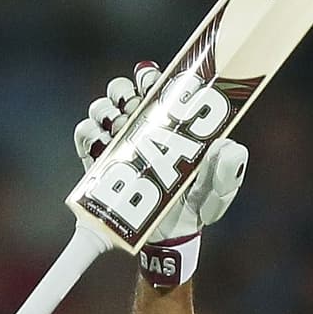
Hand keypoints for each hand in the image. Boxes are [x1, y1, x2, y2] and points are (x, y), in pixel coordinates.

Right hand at [74, 63, 248, 288]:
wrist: (170, 237)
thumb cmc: (198, 206)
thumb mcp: (221, 190)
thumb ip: (228, 169)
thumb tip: (225, 146)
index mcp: (171, 123)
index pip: (156, 86)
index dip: (150, 76)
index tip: (151, 80)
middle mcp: (142, 126)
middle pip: (122, 89)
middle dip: (124, 90)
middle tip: (134, 106)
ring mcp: (119, 142)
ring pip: (102, 108)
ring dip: (107, 110)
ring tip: (120, 128)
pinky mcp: (99, 160)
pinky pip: (84, 135)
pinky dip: (88, 132)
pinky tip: (102, 143)